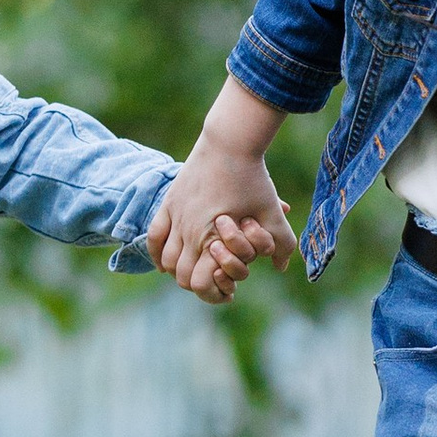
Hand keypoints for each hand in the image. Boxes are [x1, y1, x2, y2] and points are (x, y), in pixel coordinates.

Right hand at [151, 145, 297, 300]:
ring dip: (177, 270)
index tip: (229, 293)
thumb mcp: (272, 213)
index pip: (199, 283)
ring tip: (195, 269)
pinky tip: (164, 260)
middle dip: (196, 284)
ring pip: (165, 259)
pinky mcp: (169, 201)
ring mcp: (175, 216)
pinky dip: (156, 252)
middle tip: (215, 281)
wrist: (230, 142)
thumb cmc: (253, 178)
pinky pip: (154, 235)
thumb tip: (281, 268)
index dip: (213, 294)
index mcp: (212, 238)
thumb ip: (282, 243)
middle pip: (180, 276)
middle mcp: (189, 231)